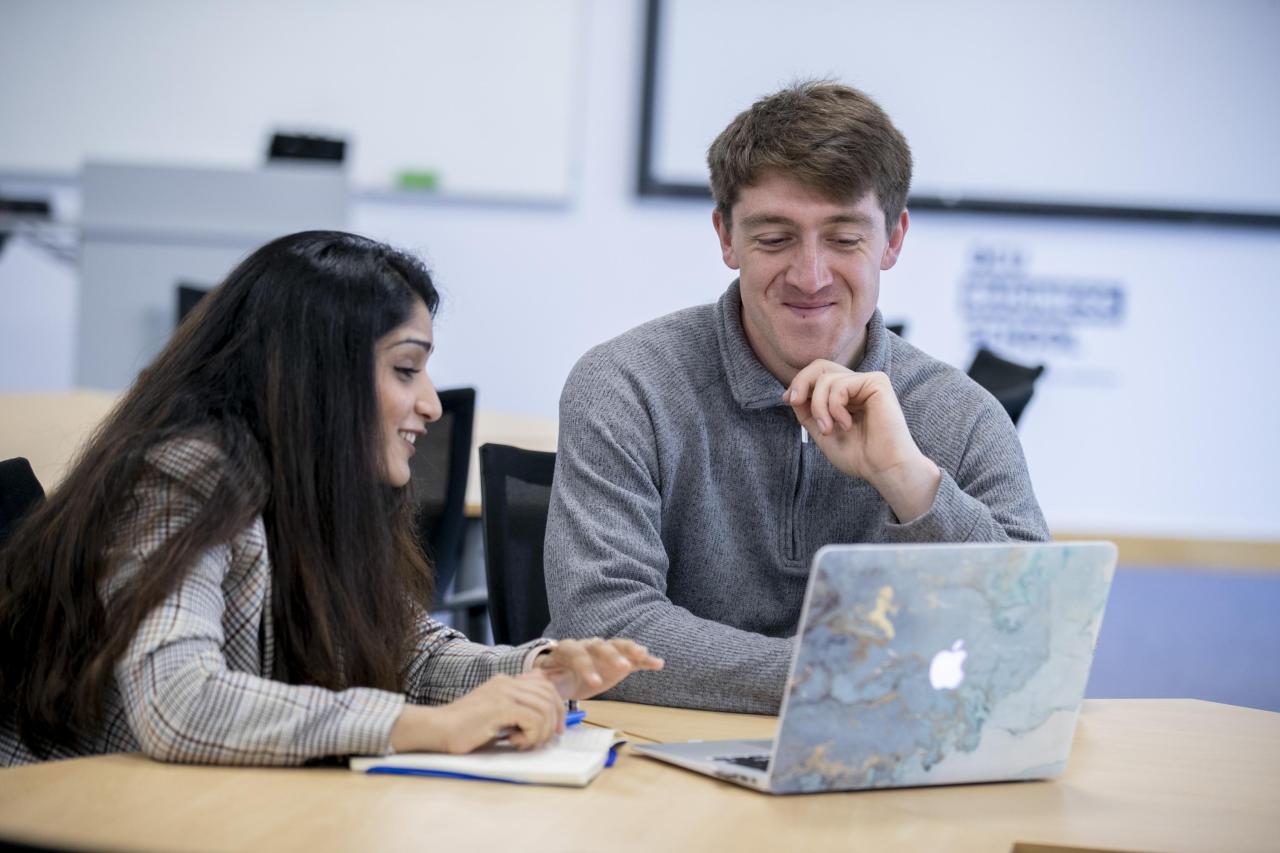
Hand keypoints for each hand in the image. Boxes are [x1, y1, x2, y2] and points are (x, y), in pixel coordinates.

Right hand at [390, 671, 564, 753]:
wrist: (437, 729)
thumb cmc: (464, 730)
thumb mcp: (495, 717)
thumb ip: (515, 712)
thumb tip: (544, 719)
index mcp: (506, 682)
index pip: (544, 685)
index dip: (557, 707)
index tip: (556, 729)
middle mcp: (507, 682)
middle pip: (549, 695)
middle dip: (555, 720)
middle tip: (546, 740)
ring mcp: (504, 692)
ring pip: (545, 708)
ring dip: (541, 732)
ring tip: (524, 743)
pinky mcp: (501, 707)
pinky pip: (534, 719)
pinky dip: (531, 735)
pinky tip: (513, 742)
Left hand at [532, 637, 663, 699]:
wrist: (561, 673)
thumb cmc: (552, 678)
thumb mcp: (546, 682)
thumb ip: (544, 681)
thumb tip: (535, 681)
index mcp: (567, 650)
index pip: (576, 654)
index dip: (585, 666)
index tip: (594, 682)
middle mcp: (587, 646)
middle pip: (600, 646)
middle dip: (611, 656)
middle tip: (622, 667)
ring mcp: (604, 651)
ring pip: (617, 646)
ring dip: (630, 650)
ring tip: (644, 655)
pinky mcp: (617, 660)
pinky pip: (632, 657)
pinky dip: (644, 659)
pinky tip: (658, 663)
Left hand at [784, 359, 940, 522]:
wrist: (883, 469)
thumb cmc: (858, 456)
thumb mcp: (822, 431)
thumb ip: (807, 411)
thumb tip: (792, 393)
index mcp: (846, 395)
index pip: (818, 374)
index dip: (799, 383)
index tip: (789, 400)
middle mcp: (857, 385)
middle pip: (820, 366)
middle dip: (802, 383)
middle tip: (796, 402)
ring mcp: (868, 382)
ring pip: (826, 379)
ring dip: (819, 407)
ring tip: (828, 429)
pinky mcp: (877, 382)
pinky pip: (841, 385)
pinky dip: (835, 407)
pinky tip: (847, 424)